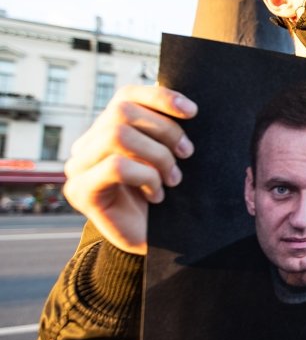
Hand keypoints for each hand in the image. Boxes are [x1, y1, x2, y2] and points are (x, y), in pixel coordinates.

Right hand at [63, 85, 196, 254]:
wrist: (159, 244)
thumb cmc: (166, 198)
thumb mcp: (169, 158)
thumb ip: (164, 131)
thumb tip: (186, 106)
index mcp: (106, 130)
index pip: (126, 95)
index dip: (159, 96)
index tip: (192, 111)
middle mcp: (87, 145)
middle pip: (122, 111)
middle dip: (164, 129)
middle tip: (187, 154)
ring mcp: (79, 168)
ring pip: (117, 135)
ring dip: (157, 155)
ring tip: (174, 179)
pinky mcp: (80, 192)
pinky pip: (116, 166)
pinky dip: (145, 176)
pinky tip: (157, 194)